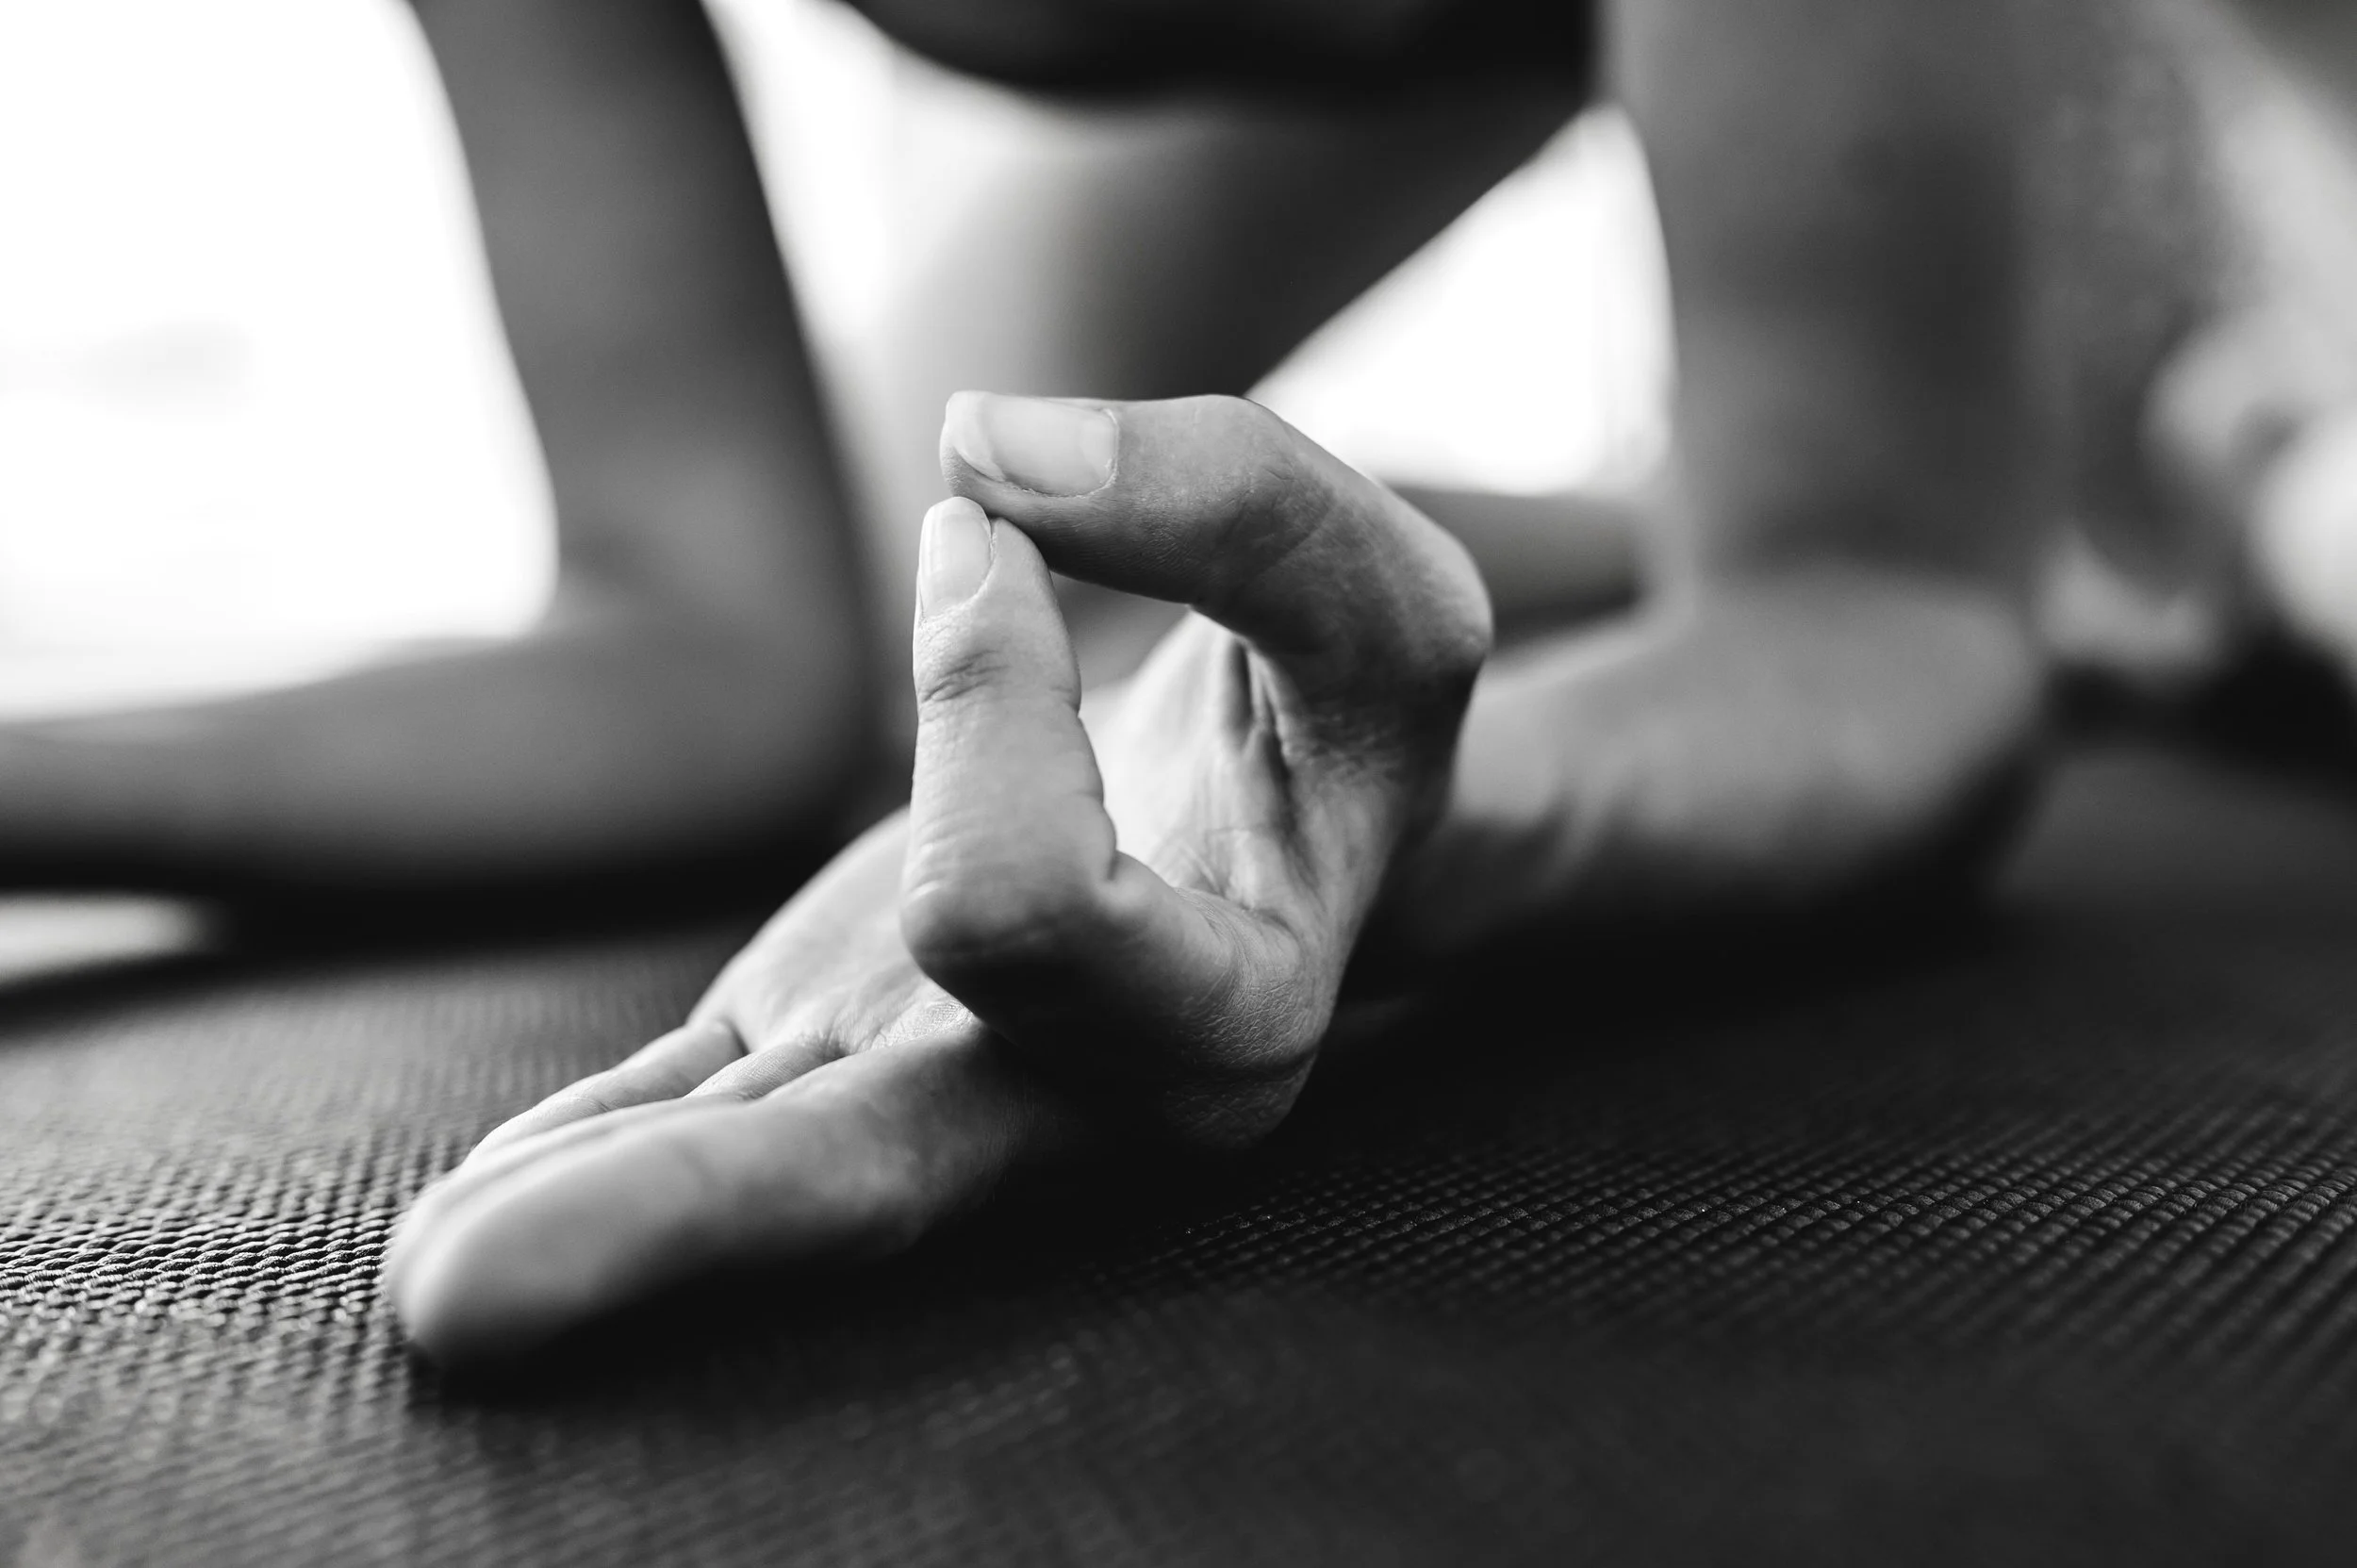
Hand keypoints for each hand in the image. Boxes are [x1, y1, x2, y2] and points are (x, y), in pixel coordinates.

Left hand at [386, 393, 1489, 1365]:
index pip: (1026, 905)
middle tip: (462, 1291)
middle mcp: (1074, 1107)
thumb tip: (981, 458)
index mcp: (1226, 1014)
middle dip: (681, 1224)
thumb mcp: (1367, 588)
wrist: (1286, 817)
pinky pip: (703, 1119)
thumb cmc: (1335, 710)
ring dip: (582, 1229)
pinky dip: (589, 1160)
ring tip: (418, 1289)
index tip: (984, 531)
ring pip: (751, 1181)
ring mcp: (940, 1096)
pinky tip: (472, 1217)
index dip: (978, 697)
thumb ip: (1227, 499)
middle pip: (860, 1179)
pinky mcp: (839, 1052)